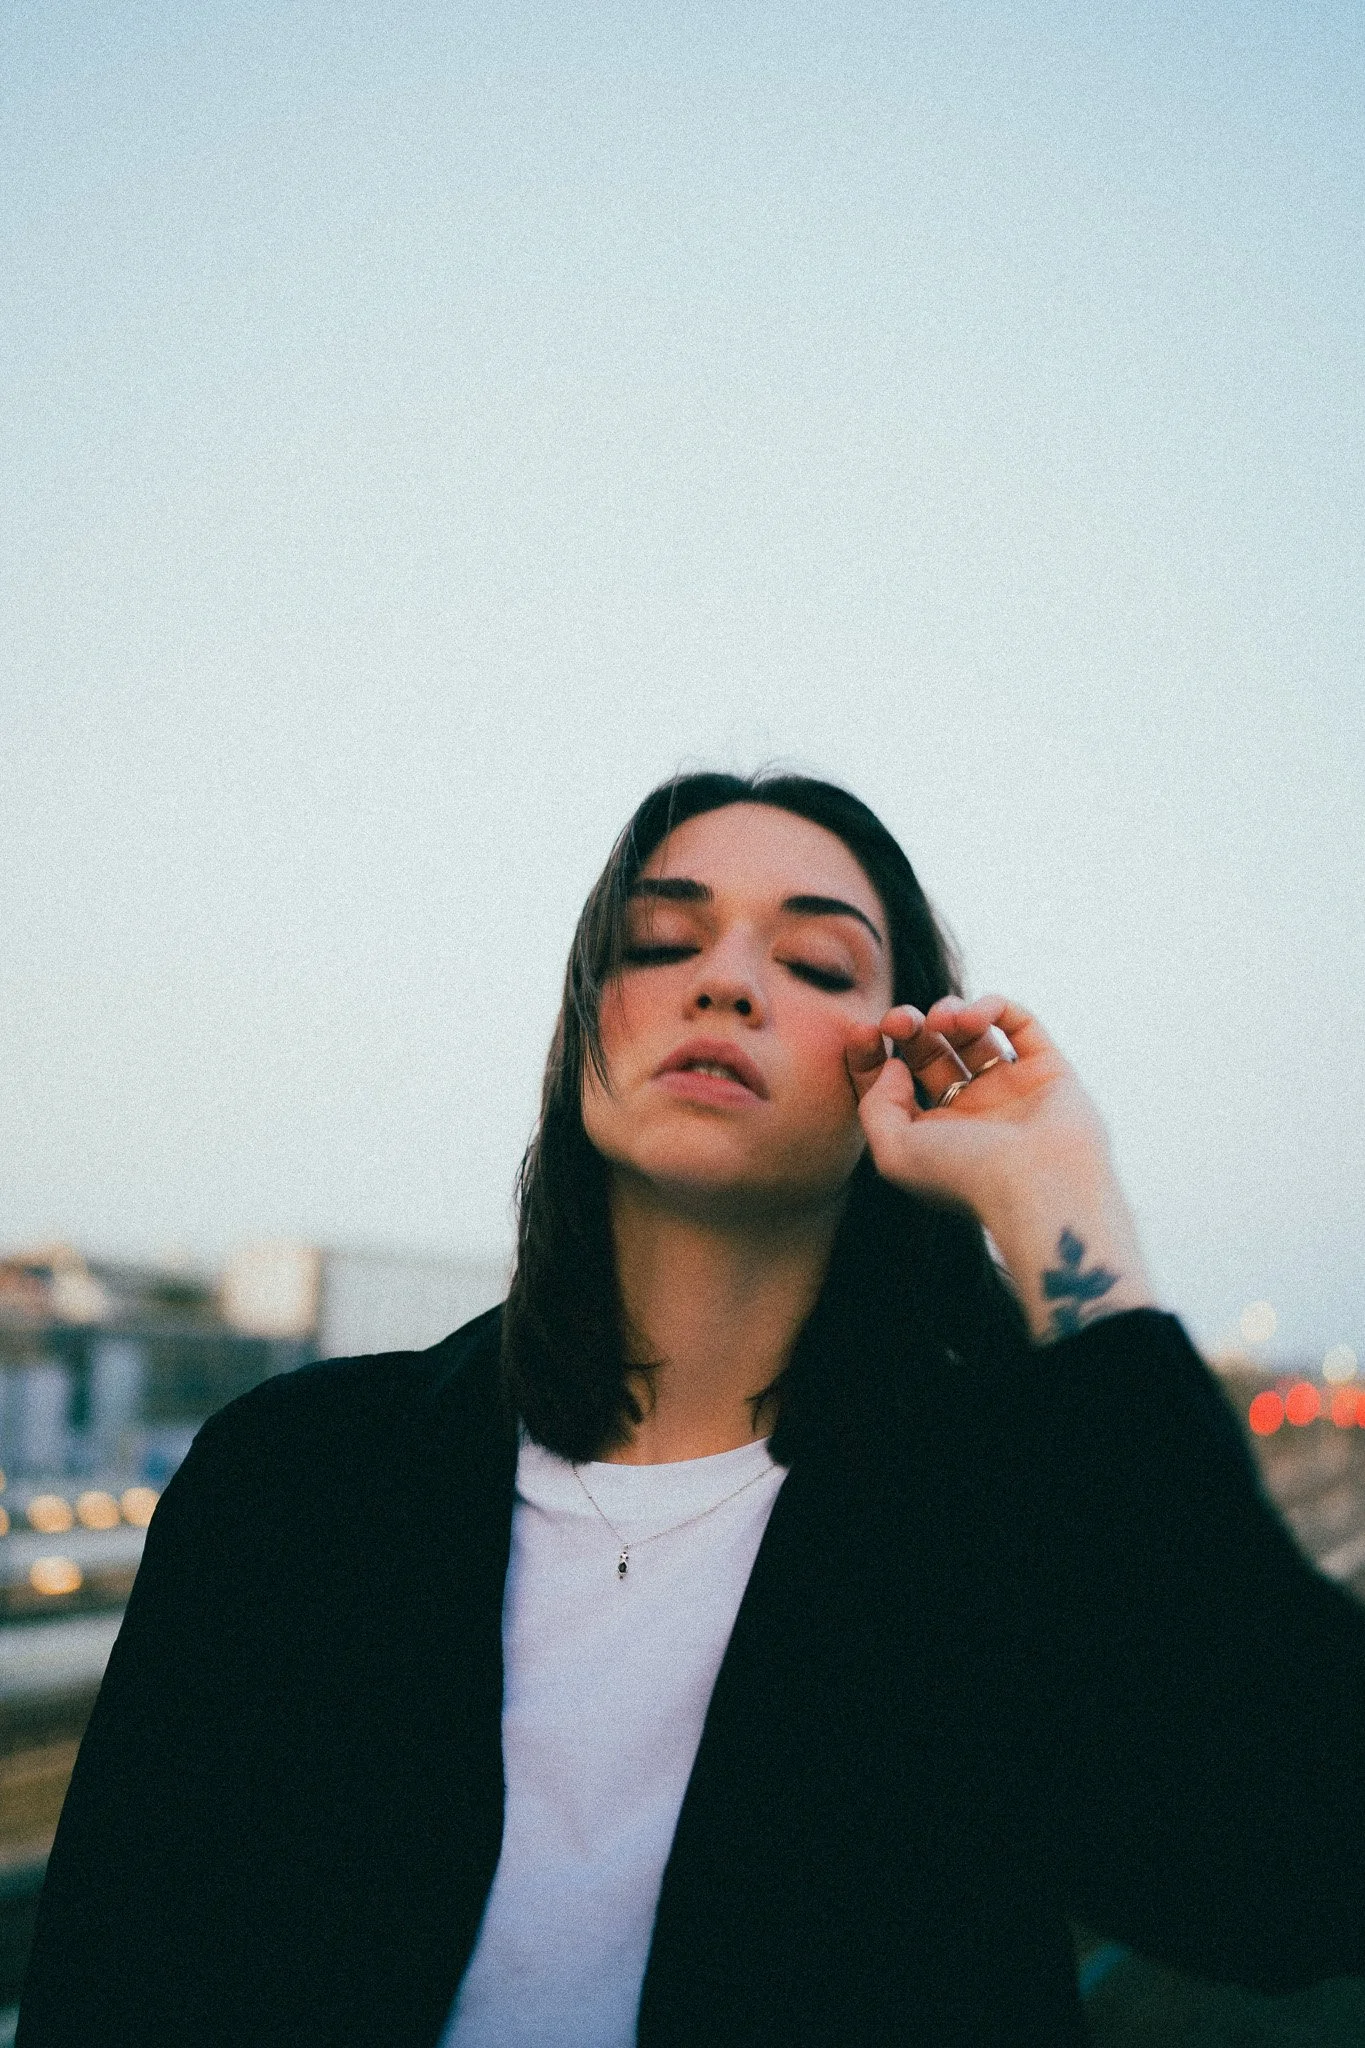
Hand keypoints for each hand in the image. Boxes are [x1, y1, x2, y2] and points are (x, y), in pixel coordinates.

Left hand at [844, 994, 1107, 1215]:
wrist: (1040, 1187)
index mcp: (933, 1135)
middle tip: (899, 1019)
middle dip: (908, 1027)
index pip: (893, 1083)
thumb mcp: (893, 1151)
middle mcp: (972, 1112)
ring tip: (942, 1020)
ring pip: (972, 1033)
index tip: (862, 1032)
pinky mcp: (1050, 1071)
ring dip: (948, 1012)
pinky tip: (972, 1018)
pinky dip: (994, 1006)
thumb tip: (893, 1065)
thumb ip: (875, 1105)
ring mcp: (1012, 1090)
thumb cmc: (964, 1176)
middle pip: (929, 1052)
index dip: (872, 1054)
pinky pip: (1021, 1023)